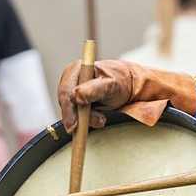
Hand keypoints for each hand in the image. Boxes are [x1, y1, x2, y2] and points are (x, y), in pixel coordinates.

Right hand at [57, 60, 195, 132]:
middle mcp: (72, 76)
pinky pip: (75, 111)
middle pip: (66, 102)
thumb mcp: (111, 86)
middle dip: (79, 116)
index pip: (66, 92)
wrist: (129, 85)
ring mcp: (73, 87)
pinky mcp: (76, 97)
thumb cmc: (122, 83)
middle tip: (97, 122)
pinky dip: (86, 117)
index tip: (74, 126)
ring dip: (85, 118)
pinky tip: (98, 117)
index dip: (68, 111)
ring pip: (71, 109)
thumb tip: (76, 96)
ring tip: (102, 119)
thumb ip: (94, 90)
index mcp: (78, 68)